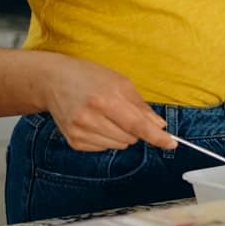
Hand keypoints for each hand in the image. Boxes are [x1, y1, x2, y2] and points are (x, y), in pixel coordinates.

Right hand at [38, 53, 176, 151]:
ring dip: (121, 134)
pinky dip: (107, 138)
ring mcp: (79, 132)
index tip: (171, 143)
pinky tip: (96, 122)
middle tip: (121, 111)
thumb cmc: (90, 77)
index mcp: (105, 100)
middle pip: (130, 138)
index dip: (156, 137)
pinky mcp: (73, 141)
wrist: (53, 80)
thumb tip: (159, 126)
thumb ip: (141, 107)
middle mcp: (90, 118)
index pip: (137, 125)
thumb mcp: (120, 83)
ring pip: (119, 145)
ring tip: (107, 115)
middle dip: (134, 128)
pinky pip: (103, 148)